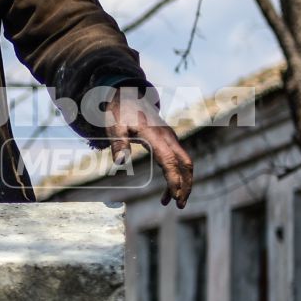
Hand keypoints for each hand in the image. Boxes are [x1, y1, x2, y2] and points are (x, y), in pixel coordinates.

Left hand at [105, 91, 194, 207]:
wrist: (127, 95)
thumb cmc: (119, 112)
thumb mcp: (114, 127)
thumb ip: (118, 143)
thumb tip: (119, 161)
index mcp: (155, 135)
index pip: (169, 160)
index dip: (174, 179)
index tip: (175, 197)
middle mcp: (167, 137)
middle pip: (186, 163)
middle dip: (186, 185)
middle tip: (180, 205)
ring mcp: (170, 139)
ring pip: (184, 163)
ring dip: (182, 183)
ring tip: (171, 203)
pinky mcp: (168, 141)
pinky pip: (177, 161)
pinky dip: (175, 177)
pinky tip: (165, 192)